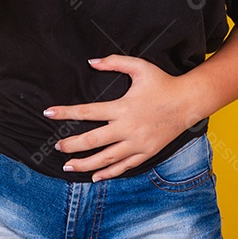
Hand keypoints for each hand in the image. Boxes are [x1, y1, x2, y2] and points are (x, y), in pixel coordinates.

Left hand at [43, 55, 204, 181]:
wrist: (189, 102)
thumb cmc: (163, 82)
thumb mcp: (139, 66)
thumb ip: (114, 62)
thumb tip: (91, 62)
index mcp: (123, 107)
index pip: (87, 112)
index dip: (65, 113)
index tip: (48, 113)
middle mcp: (128, 128)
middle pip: (92, 141)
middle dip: (71, 145)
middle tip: (56, 147)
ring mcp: (138, 143)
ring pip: (106, 158)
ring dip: (85, 164)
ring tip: (68, 166)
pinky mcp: (146, 152)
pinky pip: (124, 166)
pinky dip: (108, 173)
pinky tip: (95, 176)